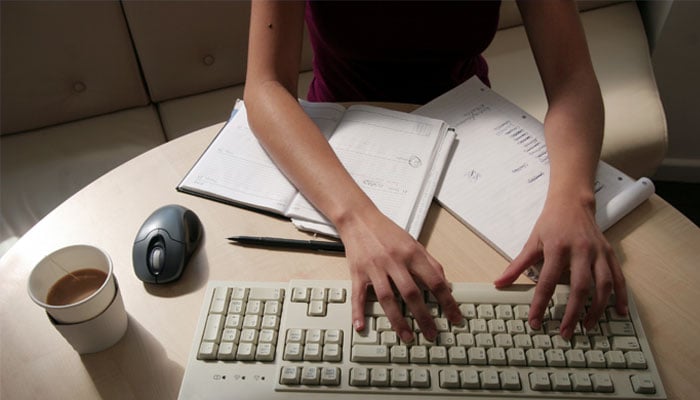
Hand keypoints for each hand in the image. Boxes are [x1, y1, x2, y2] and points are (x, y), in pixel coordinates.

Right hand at [339, 210, 462, 343]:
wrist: (359, 218)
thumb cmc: (387, 232)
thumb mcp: (413, 243)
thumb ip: (430, 263)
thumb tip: (445, 284)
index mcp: (412, 254)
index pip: (435, 281)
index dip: (447, 302)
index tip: (455, 318)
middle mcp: (394, 261)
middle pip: (411, 293)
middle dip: (424, 317)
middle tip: (432, 334)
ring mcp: (375, 268)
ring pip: (387, 298)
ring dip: (398, 320)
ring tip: (407, 336)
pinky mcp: (358, 272)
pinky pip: (358, 295)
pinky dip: (358, 311)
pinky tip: (361, 326)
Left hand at [494, 198, 627, 338]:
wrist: (572, 202)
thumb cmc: (551, 223)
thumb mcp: (532, 242)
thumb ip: (517, 265)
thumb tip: (499, 283)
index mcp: (557, 248)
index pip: (547, 281)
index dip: (540, 303)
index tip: (536, 321)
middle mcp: (580, 250)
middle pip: (579, 287)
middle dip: (573, 312)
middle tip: (565, 332)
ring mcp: (598, 252)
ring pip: (602, 285)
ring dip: (597, 308)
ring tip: (589, 326)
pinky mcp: (610, 253)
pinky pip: (619, 277)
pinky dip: (621, 296)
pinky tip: (620, 312)